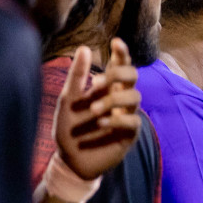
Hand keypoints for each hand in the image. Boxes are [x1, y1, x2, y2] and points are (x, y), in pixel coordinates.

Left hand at [53, 40, 140, 181]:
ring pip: (135, 98)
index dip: (122, 53)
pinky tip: (101, 123)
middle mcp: (119, 99)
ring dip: (113, 100)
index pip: (119, 65)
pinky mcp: (129, 134)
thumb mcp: (68, 99)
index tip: (116, 42)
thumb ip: (77, 76)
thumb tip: (84, 48)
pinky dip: (117, 119)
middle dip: (119, 74)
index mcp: (106, 87)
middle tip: (97, 83)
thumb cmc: (69, 128)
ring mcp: (126, 116)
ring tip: (93, 111)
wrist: (70, 159)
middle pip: (133, 77)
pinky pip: (132, 121)